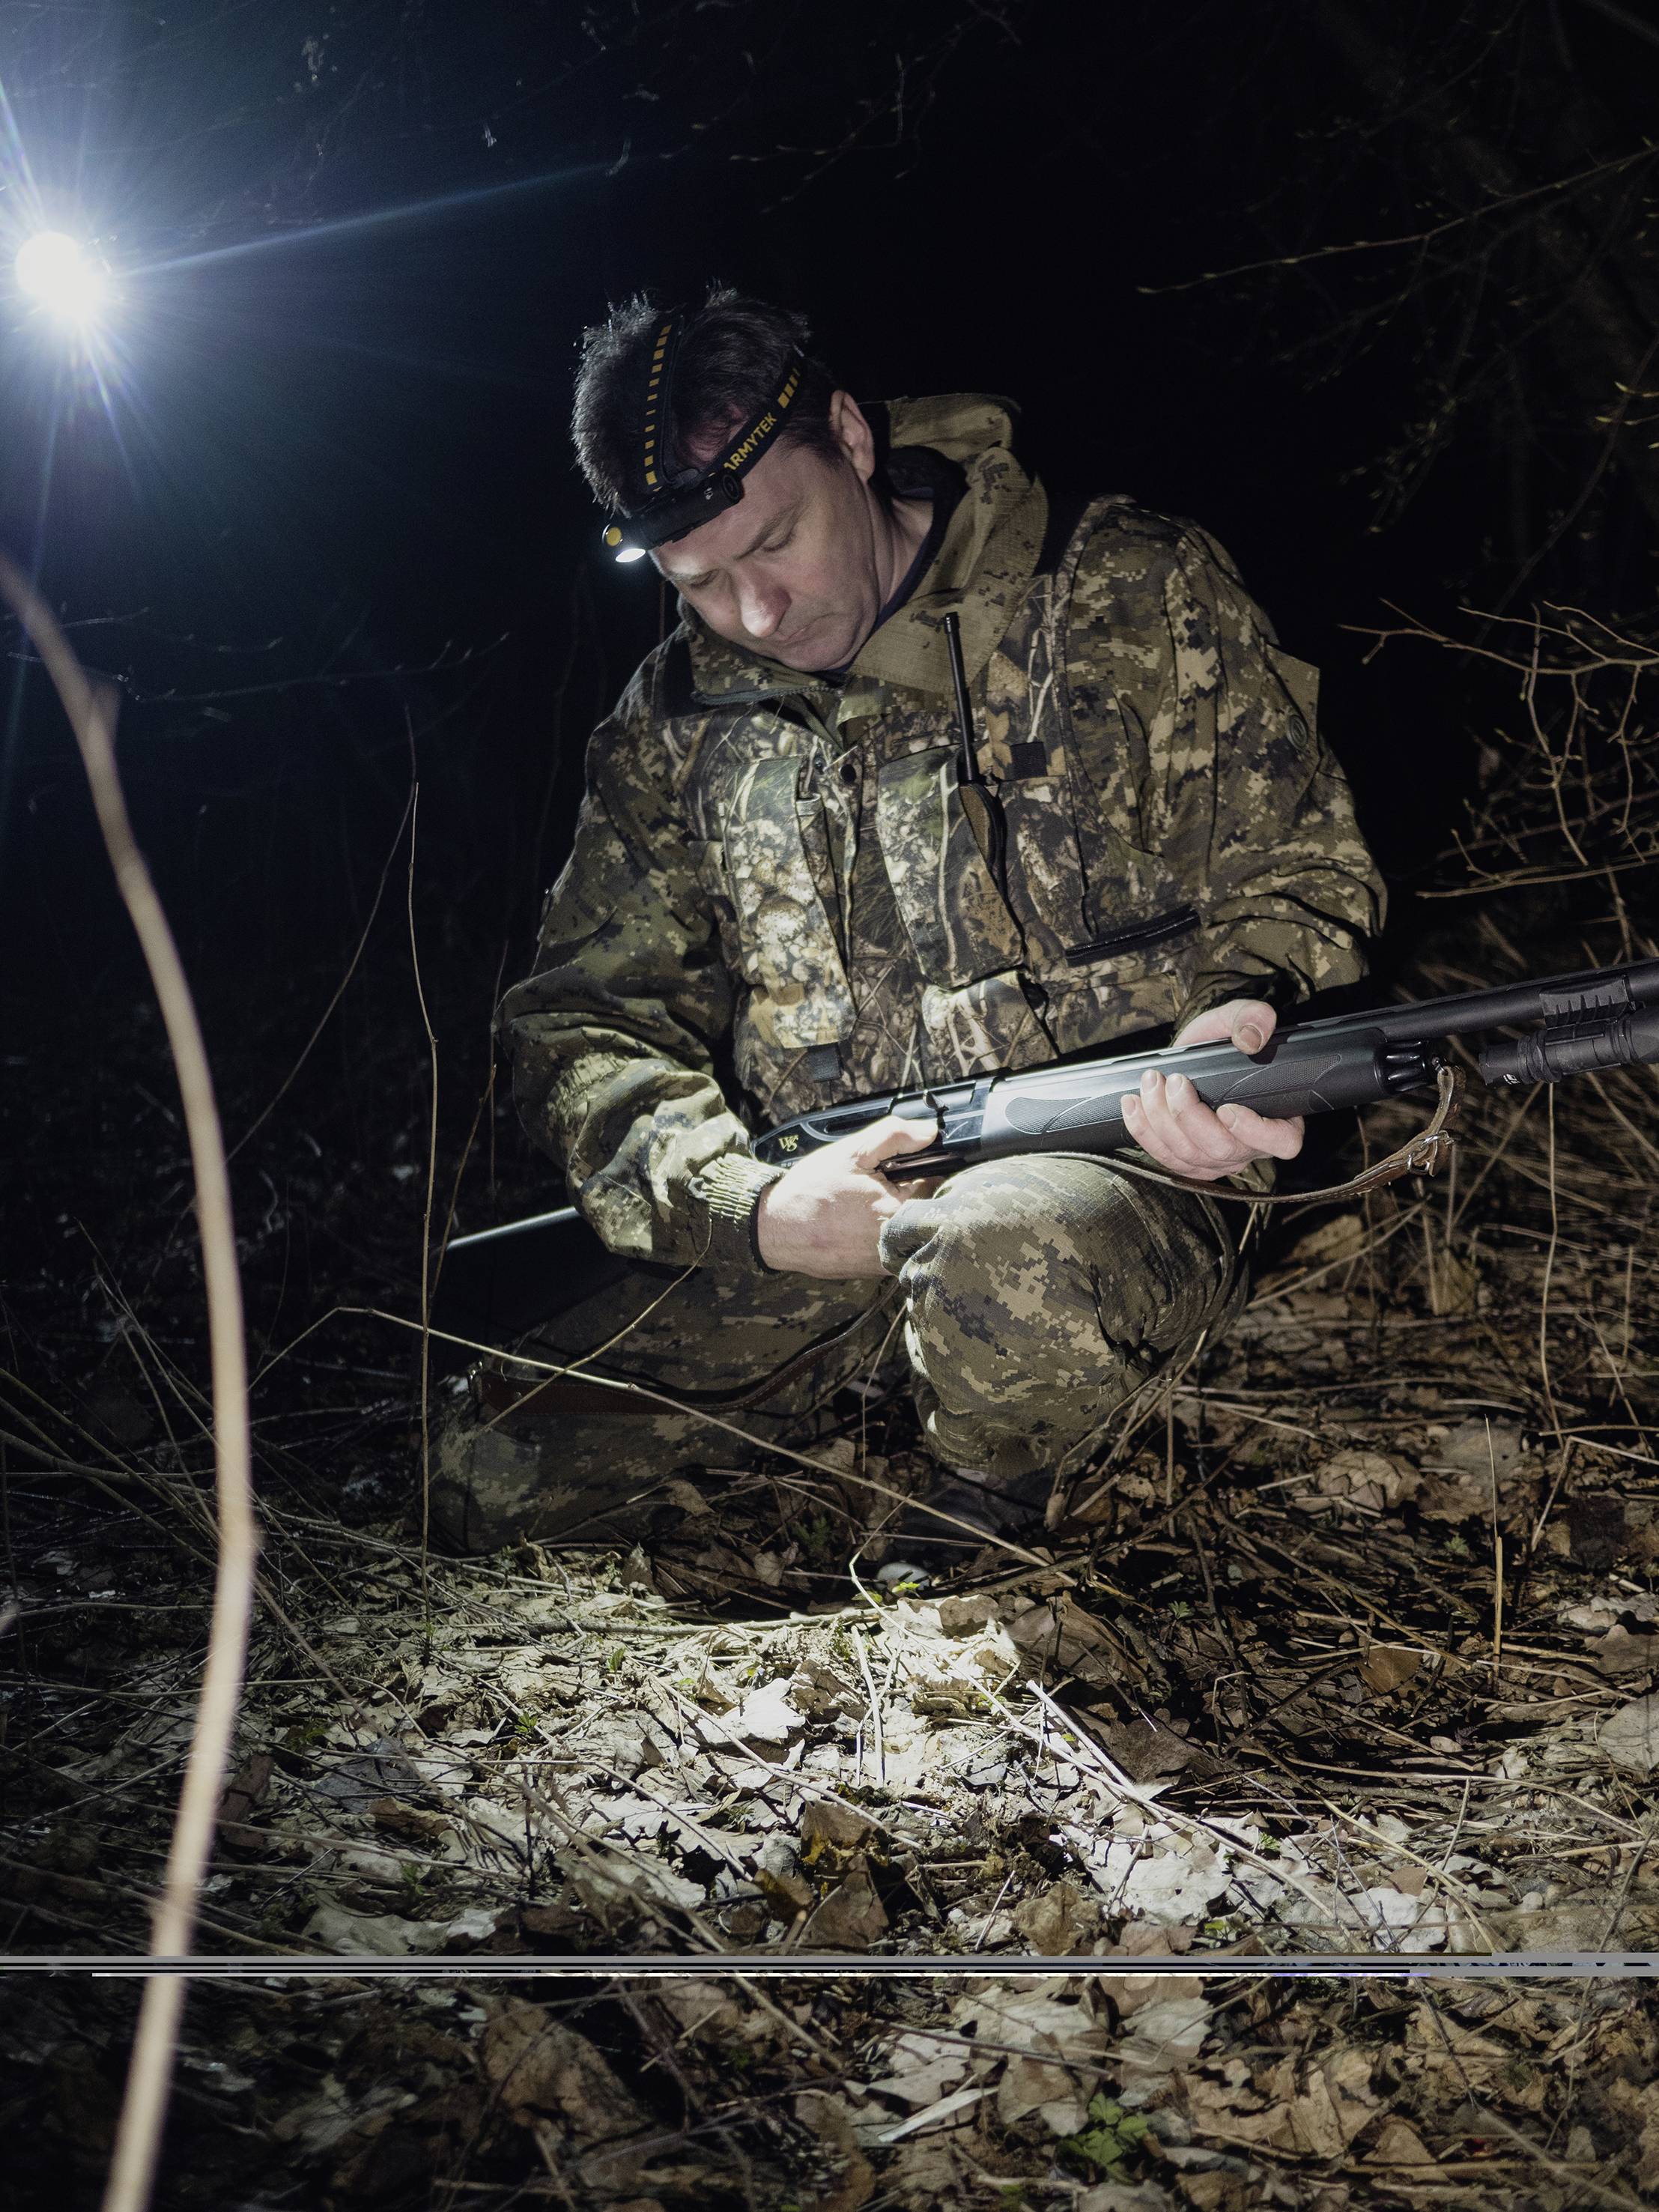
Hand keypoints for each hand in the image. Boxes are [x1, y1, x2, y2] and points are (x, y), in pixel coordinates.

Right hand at [755, 1113, 939, 1277]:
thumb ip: (895, 1136)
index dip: (924, 1170)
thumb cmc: (810, 1191)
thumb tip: (930, 1132)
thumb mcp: (851, 1152)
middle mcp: (896, 1242)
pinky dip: (882, 1236)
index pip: (937, 1185)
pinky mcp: (872, 1272)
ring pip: (909, 1233)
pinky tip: (858, 1226)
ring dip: (897, 1218)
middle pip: (926, 1213)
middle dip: (912, 1195)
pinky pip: (892, 1249)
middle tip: (883, 1186)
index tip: (905, 1167)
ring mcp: (885, 1262)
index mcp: (897, 1211)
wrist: (775, 1228)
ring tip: (866, 1207)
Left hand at [1119, 996, 1303, 1181]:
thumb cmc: (1224, 1040)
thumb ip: (1252, 1018)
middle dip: (1189, 1116)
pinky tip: (1133, 1104)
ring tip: (1151, 1082)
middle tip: (1175, 1081)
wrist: (1196, 1053)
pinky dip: (1144, 1131)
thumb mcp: (1240, 1017)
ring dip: (1161, 1120)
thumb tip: (1251, 1038)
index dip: (1256, 1132)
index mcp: (1279, 1118)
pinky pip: (1165, 1156)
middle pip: (1222, 1148)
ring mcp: (1218, 1157)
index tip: (1228, 1109)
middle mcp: (1250, 1145)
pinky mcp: (1188, 1160)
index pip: (1281, 1141)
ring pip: (1189, 1155)